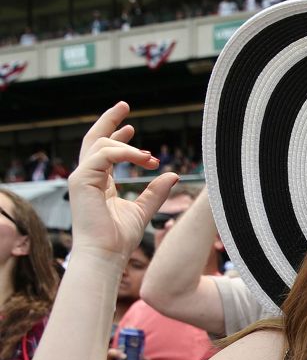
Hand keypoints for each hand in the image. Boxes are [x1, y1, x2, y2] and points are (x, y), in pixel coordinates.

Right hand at [67, 102, 179, 261]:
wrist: (106, 255)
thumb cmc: (120, 239)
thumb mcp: (144, 210)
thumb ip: (156, 192)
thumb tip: (172, 174)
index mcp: (98, 182)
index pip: (103, 151)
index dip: (116, 136)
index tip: (132, 127)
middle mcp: (86, 177)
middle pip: (93, 139)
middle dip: (109, 120)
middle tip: (125, 105)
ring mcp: (81, 178)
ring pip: (101, 145)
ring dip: (129, 146)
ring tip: (151, 158)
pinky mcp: (81, 180)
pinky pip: (103, 155)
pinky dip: (125, 153)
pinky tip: (144, 159)